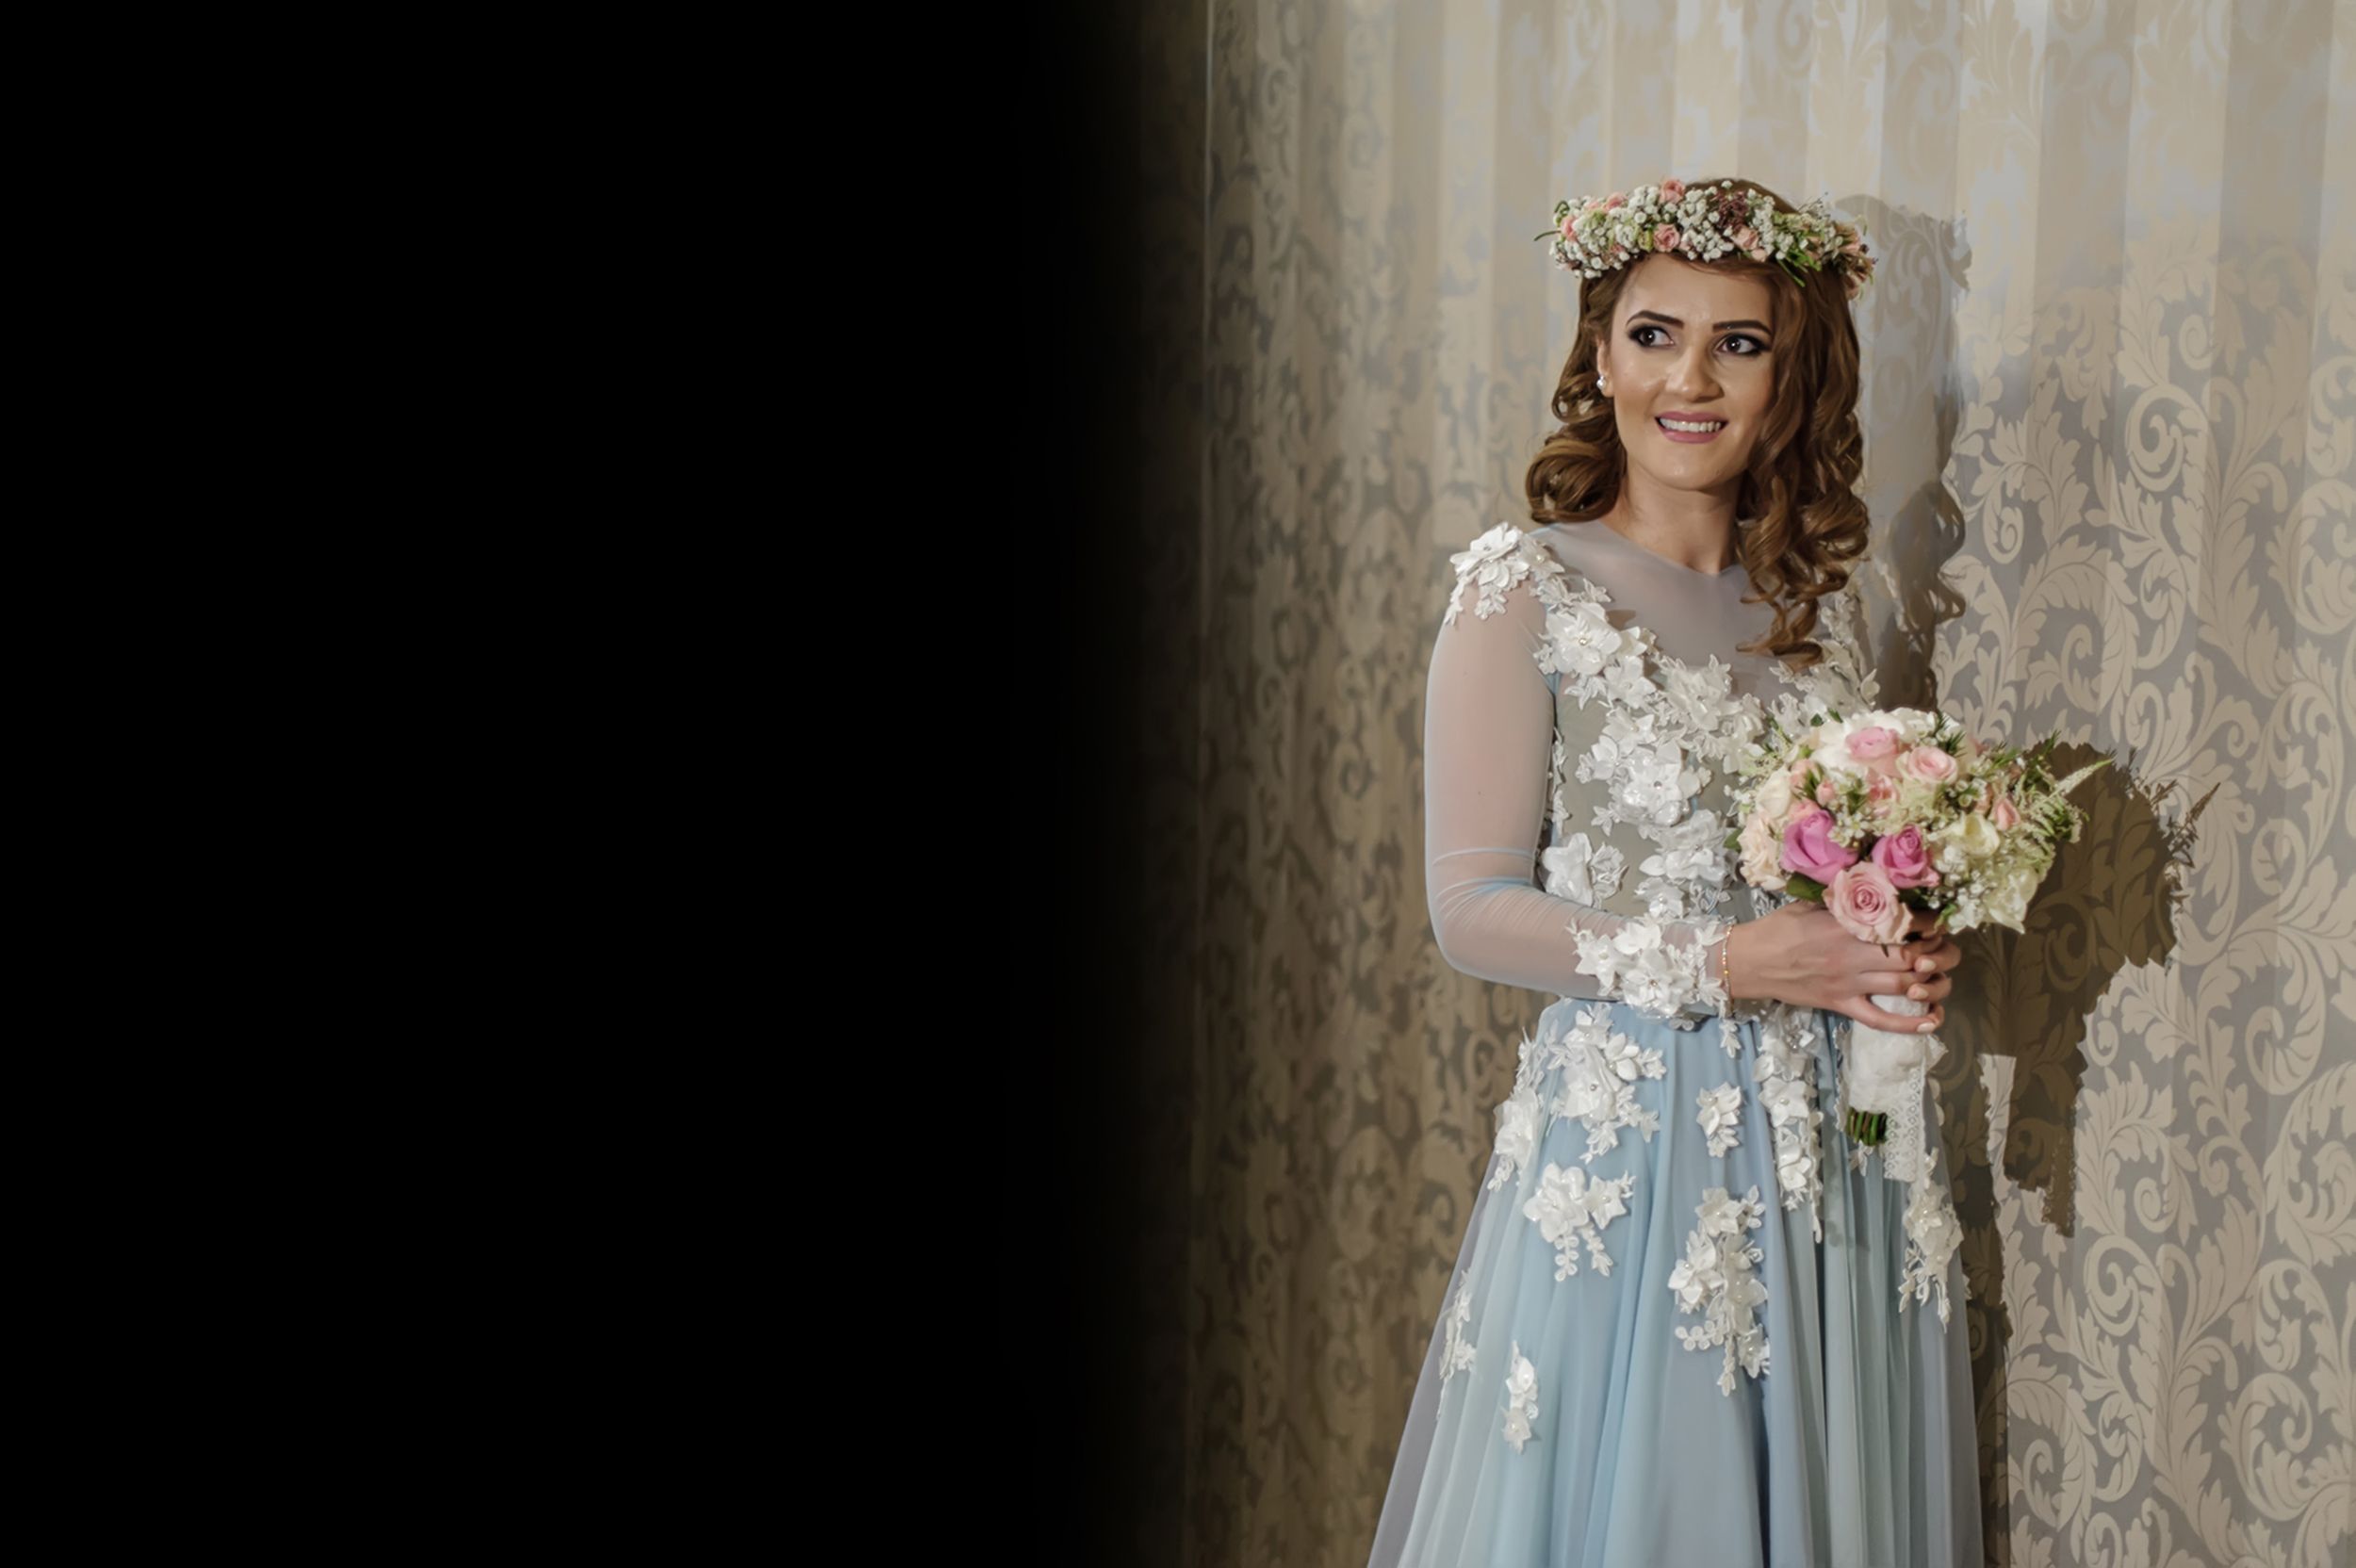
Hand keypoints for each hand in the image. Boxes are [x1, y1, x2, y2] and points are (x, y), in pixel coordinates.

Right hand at [1723, 902, 1958, 1033]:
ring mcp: (1848, 983)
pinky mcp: (1840, 1004)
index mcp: (1846, 925)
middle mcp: (1852, 955)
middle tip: (1946, 949)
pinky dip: (1908, 1024)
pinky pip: (1879, 1018)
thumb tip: (1874, 887)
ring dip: (1930, 983)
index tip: (1937, 922)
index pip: (1899, 924)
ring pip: (1902, 986)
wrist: (1750, 960)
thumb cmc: (1778, 927)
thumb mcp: (1810, 902)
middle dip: (1938, 954)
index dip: (1927, 924)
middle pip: (1910, 957)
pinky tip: (1931, 1022)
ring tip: (1940, 975)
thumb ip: (1844, 898)